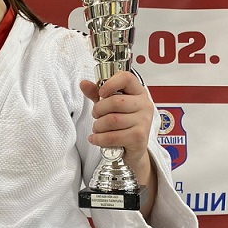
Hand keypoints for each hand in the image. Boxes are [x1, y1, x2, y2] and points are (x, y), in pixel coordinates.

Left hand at [80, 71, 156, 207]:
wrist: (133, 149)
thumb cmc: (122, 124)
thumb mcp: (109, 106)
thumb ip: (96, 94)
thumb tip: (83, 83)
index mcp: (139, 92)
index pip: (127, 78)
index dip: (110, 83)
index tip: (101, 92)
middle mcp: (144, 105)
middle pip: (116, 101)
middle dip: (99, 109)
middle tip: (96, 115)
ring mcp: (143, 122)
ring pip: (112, 120)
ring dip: (98, 126)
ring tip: (97, 128)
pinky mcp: (139, 138)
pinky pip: (113, 136)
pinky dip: (99, 139)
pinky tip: (95, 139)